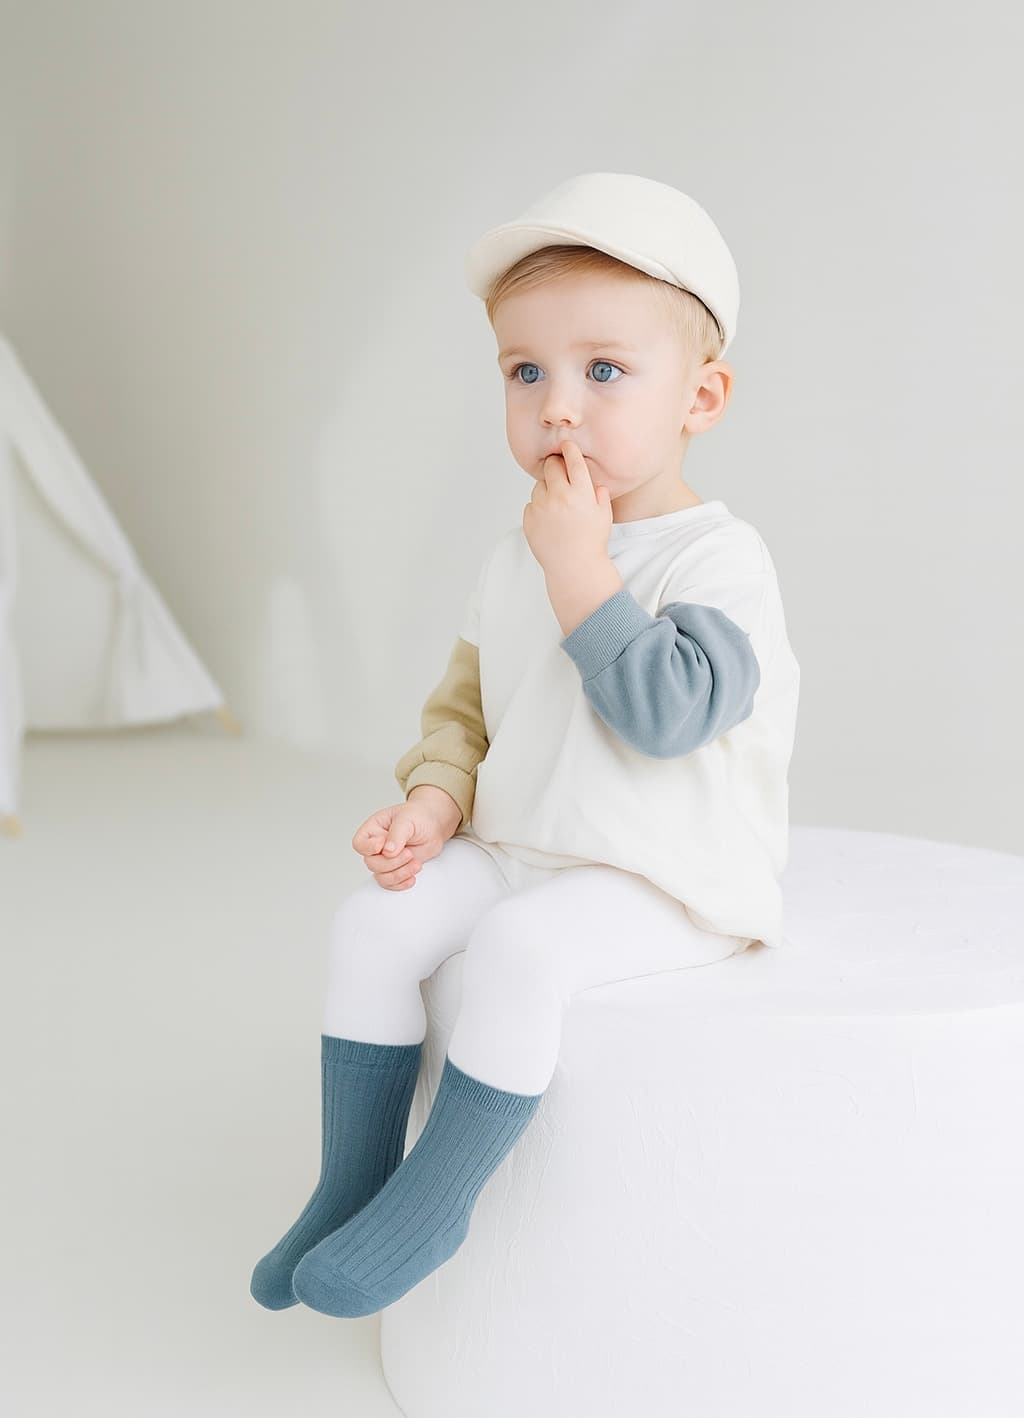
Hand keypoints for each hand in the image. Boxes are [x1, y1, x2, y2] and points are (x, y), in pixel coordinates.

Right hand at [352, 800, 450, 890]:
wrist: (433, 825)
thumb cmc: (418, 816)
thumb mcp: (407, 819)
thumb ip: (396, 835)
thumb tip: (387, 851)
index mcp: (373, 829)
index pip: (359, 844)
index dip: (371, 847)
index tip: (386, 842)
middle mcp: (377, 846)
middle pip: (372, 863)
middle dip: (393, 862)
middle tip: (409, 853)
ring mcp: (386, 859)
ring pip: (382, 876)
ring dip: (400, 874)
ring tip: (416, 863)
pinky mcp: (396, 869)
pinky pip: (391, 883)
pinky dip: (402, 883)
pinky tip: (412, 876)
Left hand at [522, 438, 612, 578]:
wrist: (573, 567)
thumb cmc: (592, 542)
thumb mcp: (604, 515)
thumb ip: (599, 494)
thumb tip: (593, 482)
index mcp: (580, 493)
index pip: (573, 461)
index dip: (569, 449)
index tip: (566, 445)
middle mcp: (559, 496)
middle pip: (551, 466)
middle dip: (555, 465)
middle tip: (559, 470)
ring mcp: (541, 507)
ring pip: (539, 485)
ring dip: (547, 488)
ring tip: (557, 506)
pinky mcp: (529, 519)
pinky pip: (531, 504)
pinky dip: (539, 507)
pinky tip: (550, 520)